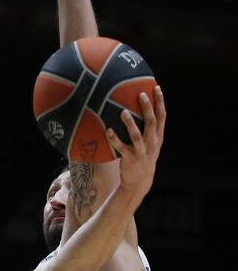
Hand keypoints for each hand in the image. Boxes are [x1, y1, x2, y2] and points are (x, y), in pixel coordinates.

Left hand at [107, 86, 165, 201]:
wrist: (139, 182)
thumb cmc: (143, 158)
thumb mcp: (151, 144)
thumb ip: (149, 130)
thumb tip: (142, 110)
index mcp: (158, 137)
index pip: (162, 116)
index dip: (160, 102)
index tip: (156, 88)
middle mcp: (152, 143)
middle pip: (151, 122)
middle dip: (147, 108)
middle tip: (140, 94)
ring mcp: (142, 152)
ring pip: (137, 135)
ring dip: (130, 123)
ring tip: (123, 111)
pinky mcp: (130, 159)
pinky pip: (121, 148)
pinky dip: (115, 139)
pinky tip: (108, 130)